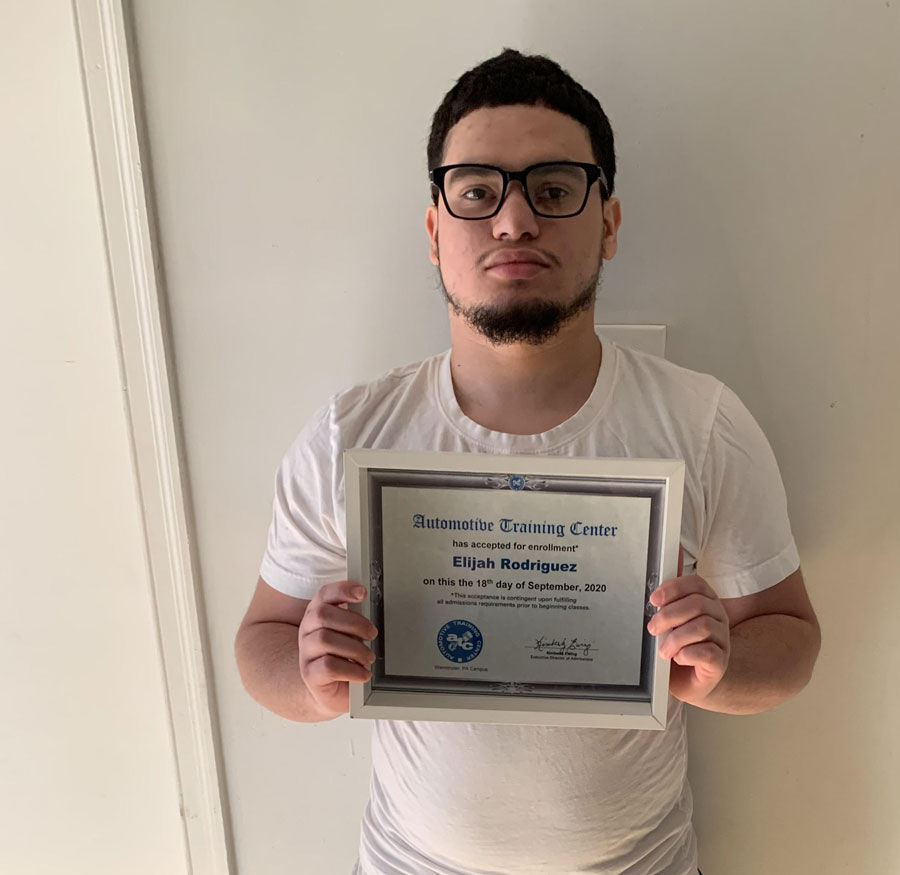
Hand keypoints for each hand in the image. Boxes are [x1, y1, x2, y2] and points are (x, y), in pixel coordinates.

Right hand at [298, 580, 378, 717]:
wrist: (336, 693)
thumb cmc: (346, 658)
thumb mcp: (352, 635)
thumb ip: (357, 620)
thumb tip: (374, 610)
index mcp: (318, 614)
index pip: (324, 594)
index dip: (342, 590)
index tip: (362, 593)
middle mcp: (307, 630)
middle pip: (323, 615)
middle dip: (353, 622)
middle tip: (372, 634)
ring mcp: (306, 652)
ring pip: (325, 639)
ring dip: (354, 648)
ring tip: (368, 657)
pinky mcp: (309, 674)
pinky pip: (328, 666)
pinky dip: (352, 669)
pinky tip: (363, 674)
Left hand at [646, 547, 730, 703]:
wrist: (688, 680)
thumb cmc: (678, 645)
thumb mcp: (670, 618)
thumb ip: (671, 591)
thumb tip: (673, 550)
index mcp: (705, 601)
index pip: (696, 584)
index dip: (674, 588)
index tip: (654, 600)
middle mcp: (718, 616)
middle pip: (697, 604)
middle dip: (669, 615)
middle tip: (653, 628)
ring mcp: (722, 639)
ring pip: (702, 627)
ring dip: (676, 638)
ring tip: (664, 650)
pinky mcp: (721, 662)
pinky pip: (708, 652)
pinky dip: (687, 654)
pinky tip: (679, 658)